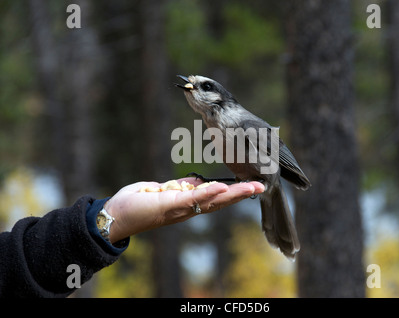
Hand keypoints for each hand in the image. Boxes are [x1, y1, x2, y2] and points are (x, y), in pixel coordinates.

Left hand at [103, 177, 264, 243]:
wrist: (117, 215)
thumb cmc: (140, 201)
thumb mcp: (166, 191)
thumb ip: (183, 187)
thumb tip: (197, 182)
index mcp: (190, 203)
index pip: (217, 197)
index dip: (236, 192)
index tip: (252, 184)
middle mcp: (190, 209)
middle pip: (221, 201)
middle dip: (242, 194)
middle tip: (263, 187)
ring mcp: (182, 208)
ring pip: (212, 201)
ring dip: (233, 194)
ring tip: (252, 187)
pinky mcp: (171, 204)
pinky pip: (193, 199)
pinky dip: (208, 193)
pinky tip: (222, 188)